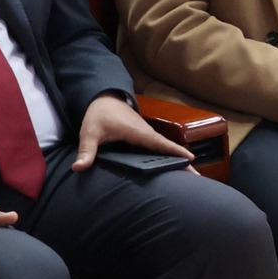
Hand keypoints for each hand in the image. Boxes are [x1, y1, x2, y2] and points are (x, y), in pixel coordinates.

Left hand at [72, 94, 192, 171]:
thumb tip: (78, 168)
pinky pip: (160, 150)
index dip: (174, 151)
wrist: (104, 99)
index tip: (190, 159)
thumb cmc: (99, 115)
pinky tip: (174, 171)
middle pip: (168, 150)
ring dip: (178, 162)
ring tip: (192, 179)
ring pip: (165, 150)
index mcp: (137, 132)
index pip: (158, 143)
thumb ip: (86, 150)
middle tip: (199, 180)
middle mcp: (146, 134)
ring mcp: (147, 136)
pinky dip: (169, 159)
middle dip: (183, 162)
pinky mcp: (144, 139)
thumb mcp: (90, 132)